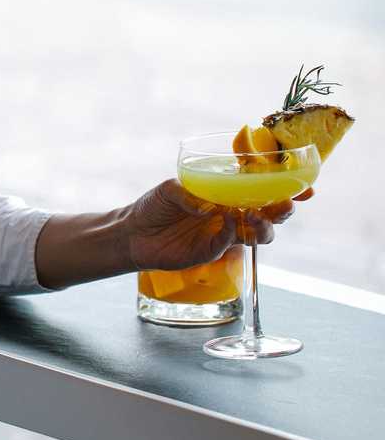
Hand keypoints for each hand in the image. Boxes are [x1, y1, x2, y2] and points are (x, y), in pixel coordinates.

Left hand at [123, 179, 295, 271]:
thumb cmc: (153, 206)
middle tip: (285, 205)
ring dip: (264, 225)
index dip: (286, 189)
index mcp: (226, 194)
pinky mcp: (211, 251)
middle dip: (283, 209)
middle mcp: (230, 214)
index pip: (262, 191)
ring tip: (254, 217)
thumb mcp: (169, 189)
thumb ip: (189, 192)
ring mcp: (223, 234)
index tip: (305, 187)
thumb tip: (209, 205)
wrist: (133, 234)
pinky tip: (226, 222)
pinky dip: (232, 233)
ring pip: (258, 233)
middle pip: (270, 214)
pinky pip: (230, 243)